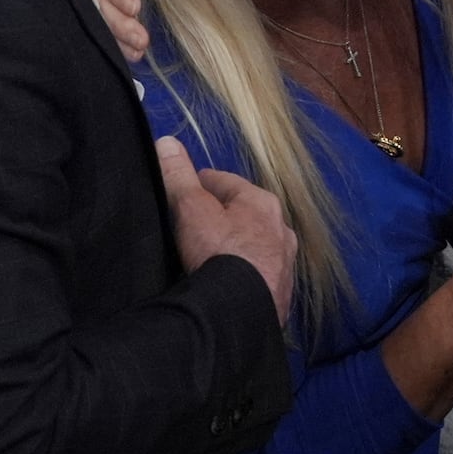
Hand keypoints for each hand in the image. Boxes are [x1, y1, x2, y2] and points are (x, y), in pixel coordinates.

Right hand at [157, 136, 297, 325]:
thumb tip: (167, 141)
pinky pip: (260, 276)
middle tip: (197, 223)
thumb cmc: (218, 251)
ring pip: (258, 246)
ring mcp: (285, 264)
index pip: (227, 183)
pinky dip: (247, 276)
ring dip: (240, 247)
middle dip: (225, 216)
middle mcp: (282, 229)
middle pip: (246, 214)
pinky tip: (230, 285)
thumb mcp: (190, 208)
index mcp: (262, 202)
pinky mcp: (281, 295)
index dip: (203, 184)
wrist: (240, 312)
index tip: (187, 189)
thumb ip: (178, 175)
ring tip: (213, 256)